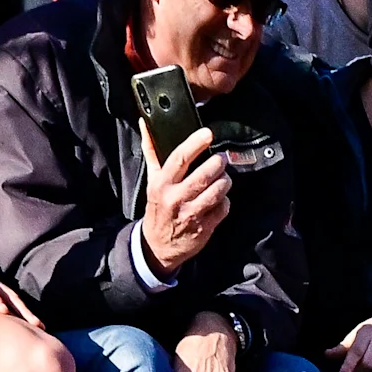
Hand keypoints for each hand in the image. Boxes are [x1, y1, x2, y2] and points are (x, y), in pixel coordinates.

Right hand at [141, 123, 233, 277]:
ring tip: (223, 177)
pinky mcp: (204, 228)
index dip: (196, 143)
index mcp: (162, 184)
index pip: (180, 158)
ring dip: (225, 181)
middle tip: (221, 158)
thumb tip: (146, 124)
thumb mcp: (151, 181)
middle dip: (218, 163)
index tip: (208, 134)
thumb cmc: (158, 208)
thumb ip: (151, 152)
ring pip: (217, 191)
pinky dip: (225, 201)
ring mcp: (191, 214)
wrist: (157, 246)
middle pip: (204, 175)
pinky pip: (223, 208)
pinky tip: (220, 198)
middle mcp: (176, 198)